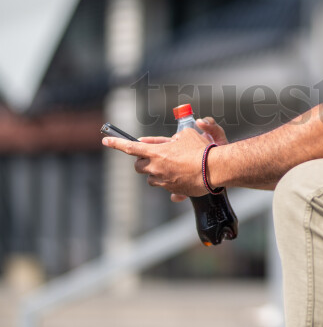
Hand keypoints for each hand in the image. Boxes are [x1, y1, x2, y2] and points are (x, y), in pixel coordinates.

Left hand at [102, 118, 228, 198]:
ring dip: (156, 172)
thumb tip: (173, 141)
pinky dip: (170, 181)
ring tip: (171, 166)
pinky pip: (165, 187)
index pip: (130, 148)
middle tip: (152, 157)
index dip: (116, 143)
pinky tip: (182, 176)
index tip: (105, 140)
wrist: (213, 169)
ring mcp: (163, 181)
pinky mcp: (172, 191)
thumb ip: (175, 138)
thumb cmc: (201, 149)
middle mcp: (156, 168)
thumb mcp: (187, 135)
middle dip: (142, 162)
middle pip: (138, 166)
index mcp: (156, 152)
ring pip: (150, 178)